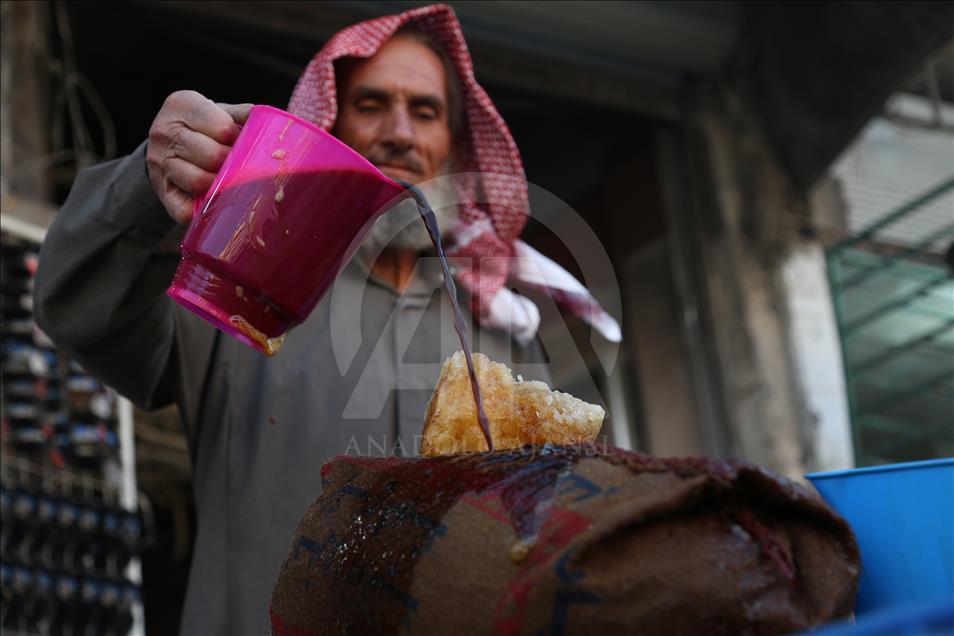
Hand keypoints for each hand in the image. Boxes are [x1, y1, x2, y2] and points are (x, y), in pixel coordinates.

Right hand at [146, 90, 251, 223]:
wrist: (168, 141)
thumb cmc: (202, 125)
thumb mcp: (219, 111)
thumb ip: (243, 114)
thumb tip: (272, 124)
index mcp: (182, 104)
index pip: (223, 128)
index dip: (238, 139)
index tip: (240, 142)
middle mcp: (165, 132)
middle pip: (212, 156)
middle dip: (232, 164)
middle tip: (240, 166)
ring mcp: (159, 162)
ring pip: (198, 181)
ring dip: (220, 185)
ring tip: (229, 181)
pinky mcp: (160, 189)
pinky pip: (184, 209)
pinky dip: (204, 209)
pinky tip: (214, 201)